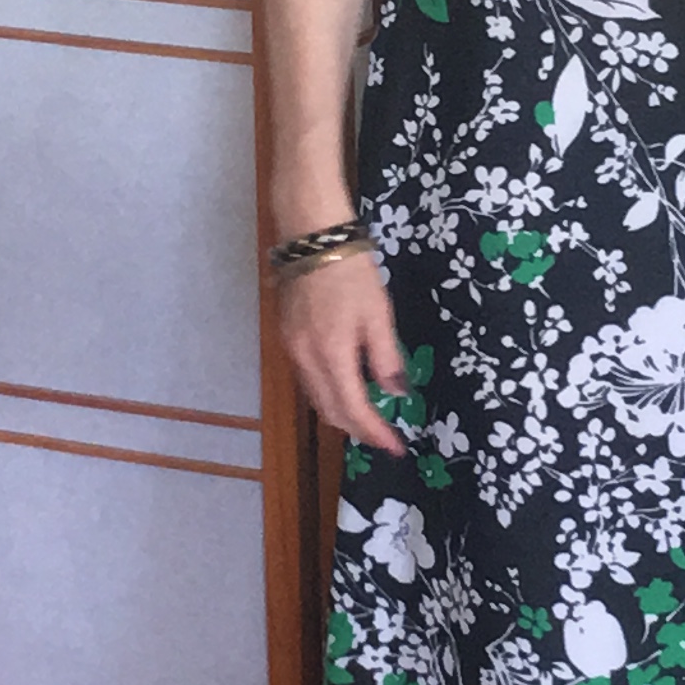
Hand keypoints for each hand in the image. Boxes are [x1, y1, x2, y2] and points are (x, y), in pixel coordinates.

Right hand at [277, 249, 410, 451]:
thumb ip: (386, 357)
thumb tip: (397, 392)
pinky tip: (346, 387)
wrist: (313, 238)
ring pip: (316, 397)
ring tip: (369, 418)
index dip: (374, 433)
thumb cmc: (351, 273)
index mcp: (331, 355)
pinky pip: (308, 379)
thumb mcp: (378, 315)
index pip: (353, 409)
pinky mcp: (287, 338)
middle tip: (384, 436)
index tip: (395, 447)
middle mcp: (305, 359)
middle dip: (357, 429)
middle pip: (329, 411)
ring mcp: (292, 349)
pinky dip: (329, 392)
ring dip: (341, 413)